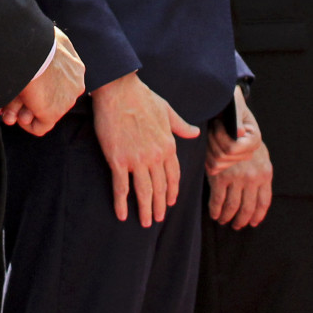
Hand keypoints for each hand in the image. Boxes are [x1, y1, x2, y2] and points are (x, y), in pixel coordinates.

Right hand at [0, 27, 85, 134]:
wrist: (30, 50)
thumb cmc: (35, 39)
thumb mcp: (51, 36)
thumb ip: (53, 43)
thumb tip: (43, 42)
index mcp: (76, 68)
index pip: (59, 81)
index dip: (41, 85)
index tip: (25, 82)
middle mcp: (75, 86)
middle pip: (52, 97)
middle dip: (32, 101)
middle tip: (13, 99)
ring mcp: (66, 101)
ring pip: (44, 111)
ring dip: (25, 111)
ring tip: (10, 107)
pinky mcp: (53, 114)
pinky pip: (39, 127)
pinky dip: (25, 123)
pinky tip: (15, 115)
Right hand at [92, 72, 200, 226]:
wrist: (119, 90)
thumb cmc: (143, 97)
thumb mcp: (167, 110)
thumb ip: (181, 126)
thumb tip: (195, 133)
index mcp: (169, 145)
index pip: (174, 175)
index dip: (172, 191)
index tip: (171, 202)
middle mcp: (155, 156)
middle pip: (160, 188)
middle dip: (160, 206)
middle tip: (158, 218)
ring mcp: (137, 160)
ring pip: (144, 192)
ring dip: (145, 209)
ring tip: (146, 222)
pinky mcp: (118, 160)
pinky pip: (121, 187)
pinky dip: (122, 203)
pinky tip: (122, 214)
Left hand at [205, 88, 262, 174]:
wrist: (222, 106)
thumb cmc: (229, 101)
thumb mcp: (234, 102)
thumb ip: (236, 116)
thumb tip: (239, 132)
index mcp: (254, 140)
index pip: (232, 148)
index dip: (219, 135)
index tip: (217, 121)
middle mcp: (248, 153)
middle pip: (222, 156)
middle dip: (212, 138)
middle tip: (212, 124)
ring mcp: (236, 160)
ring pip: (215, 163)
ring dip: (207, 145)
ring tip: (210, 131)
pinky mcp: (225, 164)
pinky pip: (212, 168)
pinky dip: (205, 156)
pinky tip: (207, 141)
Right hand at [207, 138, 273, 228]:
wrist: (229, 121)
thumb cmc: (245, 137)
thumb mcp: (260, 153)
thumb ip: (261, 173)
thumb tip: (259, 194)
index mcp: (265, 173)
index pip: (263, 202)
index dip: (257, 216)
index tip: (253, 223)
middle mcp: (253, 178)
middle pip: (247, 209)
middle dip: (241, 221)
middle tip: (237, 226)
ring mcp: (236, 178)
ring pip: (232, 207)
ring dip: (227, 217)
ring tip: (224, 221)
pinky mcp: (220, 176)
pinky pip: (217, 200)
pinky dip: (215, 210)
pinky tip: (214, 214)